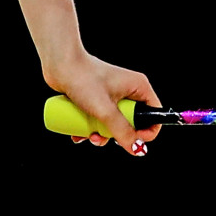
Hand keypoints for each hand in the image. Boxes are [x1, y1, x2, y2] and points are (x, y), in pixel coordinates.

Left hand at [44, 51, 161, 156]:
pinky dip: (91, 129)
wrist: (60, 65)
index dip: (147, 132)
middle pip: (132, 123)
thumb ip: (123, 132)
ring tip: (87, 134)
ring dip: (101, 135)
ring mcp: (113, 94)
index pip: (155, 114)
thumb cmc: (84, 79)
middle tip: (102, 136)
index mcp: (138, 87)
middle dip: (116, 135)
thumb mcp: (105, 111)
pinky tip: (78, 132)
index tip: (131, 141)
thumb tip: (138, 150)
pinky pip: (101, 120)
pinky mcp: (98, 99)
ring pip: (114, 124)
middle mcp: (128, 90)